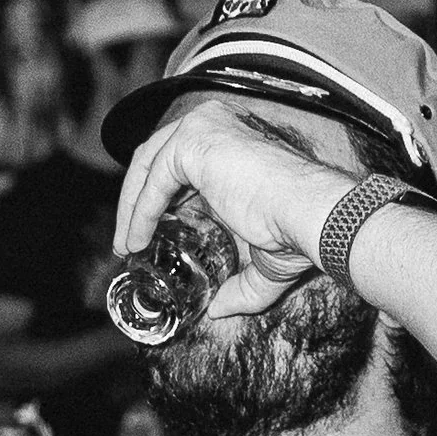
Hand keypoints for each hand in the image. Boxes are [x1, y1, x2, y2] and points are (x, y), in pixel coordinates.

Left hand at [111, 95, 353, 320]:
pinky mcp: (193, 141)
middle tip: (127, 242)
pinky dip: (139, 212)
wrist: (310, 217)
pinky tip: (136, 239)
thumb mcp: (262, 264)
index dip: (156, 199)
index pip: (178, 161)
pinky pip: (154, 179)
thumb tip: (219, 311)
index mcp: (230, 143)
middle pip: (156, 157)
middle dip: (135, 202)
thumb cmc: (295, 233)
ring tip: (126, 244)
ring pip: (148, 164)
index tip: (145, 236)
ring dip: (131, 207)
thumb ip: (240, 285)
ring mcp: (203, 127)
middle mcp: (215, 125)